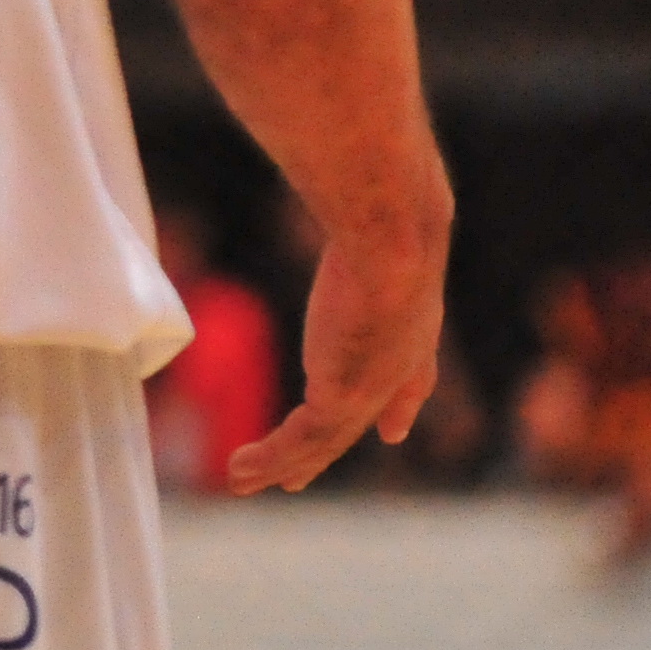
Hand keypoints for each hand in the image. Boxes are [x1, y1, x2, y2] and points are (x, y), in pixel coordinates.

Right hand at [226, 216, 446, 494]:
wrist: (392, 237)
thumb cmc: (383, 210)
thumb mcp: (383, 221)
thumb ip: (373, 219)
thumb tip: (366, 169)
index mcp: (412, 328)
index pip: (409, 379)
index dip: (399, 405)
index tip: (394, 430)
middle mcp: (395, 367)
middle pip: (354, 421)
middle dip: (323, 451)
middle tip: (300, 477)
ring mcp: (369, 390)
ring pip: (320, 443)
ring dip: (280, 465)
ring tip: (244, 480)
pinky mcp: (339, 400)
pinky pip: (297, 443)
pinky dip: (267, 460)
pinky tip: (238, 468)